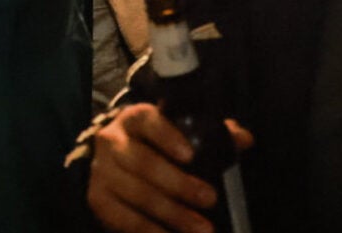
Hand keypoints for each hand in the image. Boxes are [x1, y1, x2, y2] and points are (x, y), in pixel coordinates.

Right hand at [87, 104, 253, 232]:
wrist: (111, 161)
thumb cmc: (153, 145)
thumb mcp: (177, 132)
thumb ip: (211, 132)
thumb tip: (243, 139)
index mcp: (135, 119)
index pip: (149, 122)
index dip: (168, 137)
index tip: (191, 155)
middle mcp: (112, 141)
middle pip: (143, 163)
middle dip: (178, 184)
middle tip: (210, 199)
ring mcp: (103, 172)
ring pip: (136, 193)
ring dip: (172, 214)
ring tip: (202, 228)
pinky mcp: (98, 199)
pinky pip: (124, 219)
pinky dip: (149, 231)